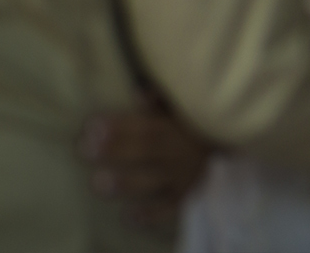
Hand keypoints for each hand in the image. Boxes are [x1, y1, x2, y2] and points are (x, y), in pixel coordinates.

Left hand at [79, 92, 210, 225]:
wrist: (223, 145)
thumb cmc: (191, 124)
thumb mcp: (179, 108)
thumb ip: (159, 102)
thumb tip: (139, 92)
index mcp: (177, 126)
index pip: (147, 124)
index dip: (120, 125)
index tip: (92, 125)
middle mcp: (181, 151)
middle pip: (147, 149)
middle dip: (116, 149)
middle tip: (86, 149)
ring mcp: (183, 175)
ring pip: (155, 179)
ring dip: (127, 181)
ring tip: (99, 183)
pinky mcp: (184, 195)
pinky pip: (169, 207)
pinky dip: (151, 214)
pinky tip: (129, 218)